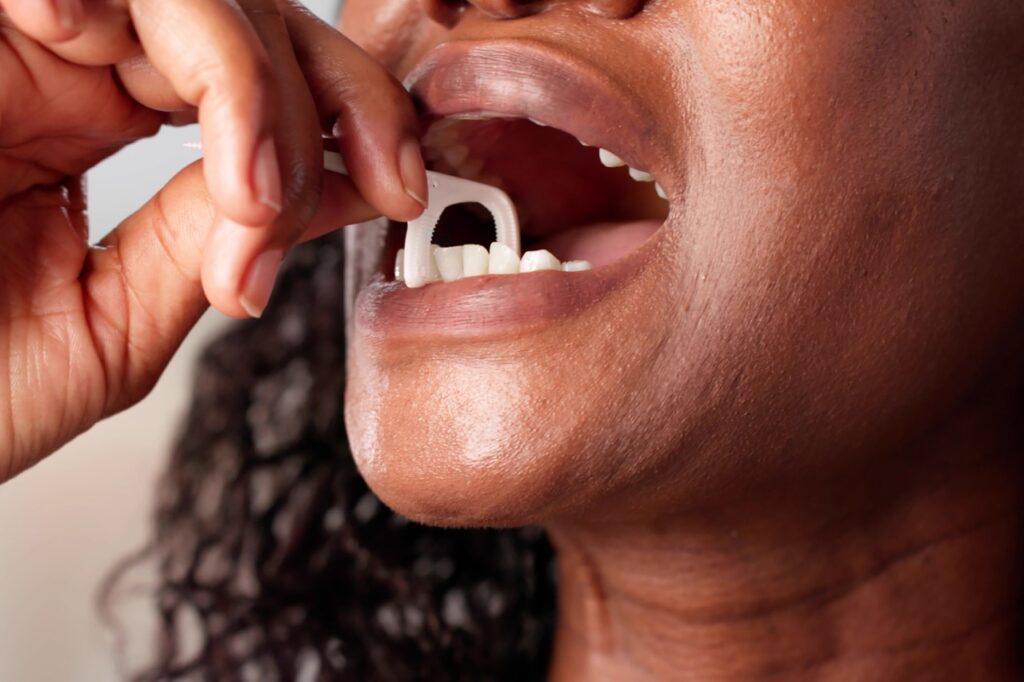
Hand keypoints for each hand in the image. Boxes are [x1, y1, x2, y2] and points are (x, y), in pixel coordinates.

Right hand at [0, 0, 424, 480]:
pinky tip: (121, 62)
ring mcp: (19, 37)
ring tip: (247, 188)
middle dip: (329, 90)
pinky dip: (135, 11)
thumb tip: (334, 185)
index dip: (351, 117)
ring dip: (247, 76)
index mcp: (104, 130)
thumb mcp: (111, 323)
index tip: (398, 188)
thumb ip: (215, 242)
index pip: (263, 85)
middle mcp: (68, 67)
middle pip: (246, 16)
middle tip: (372, 176)